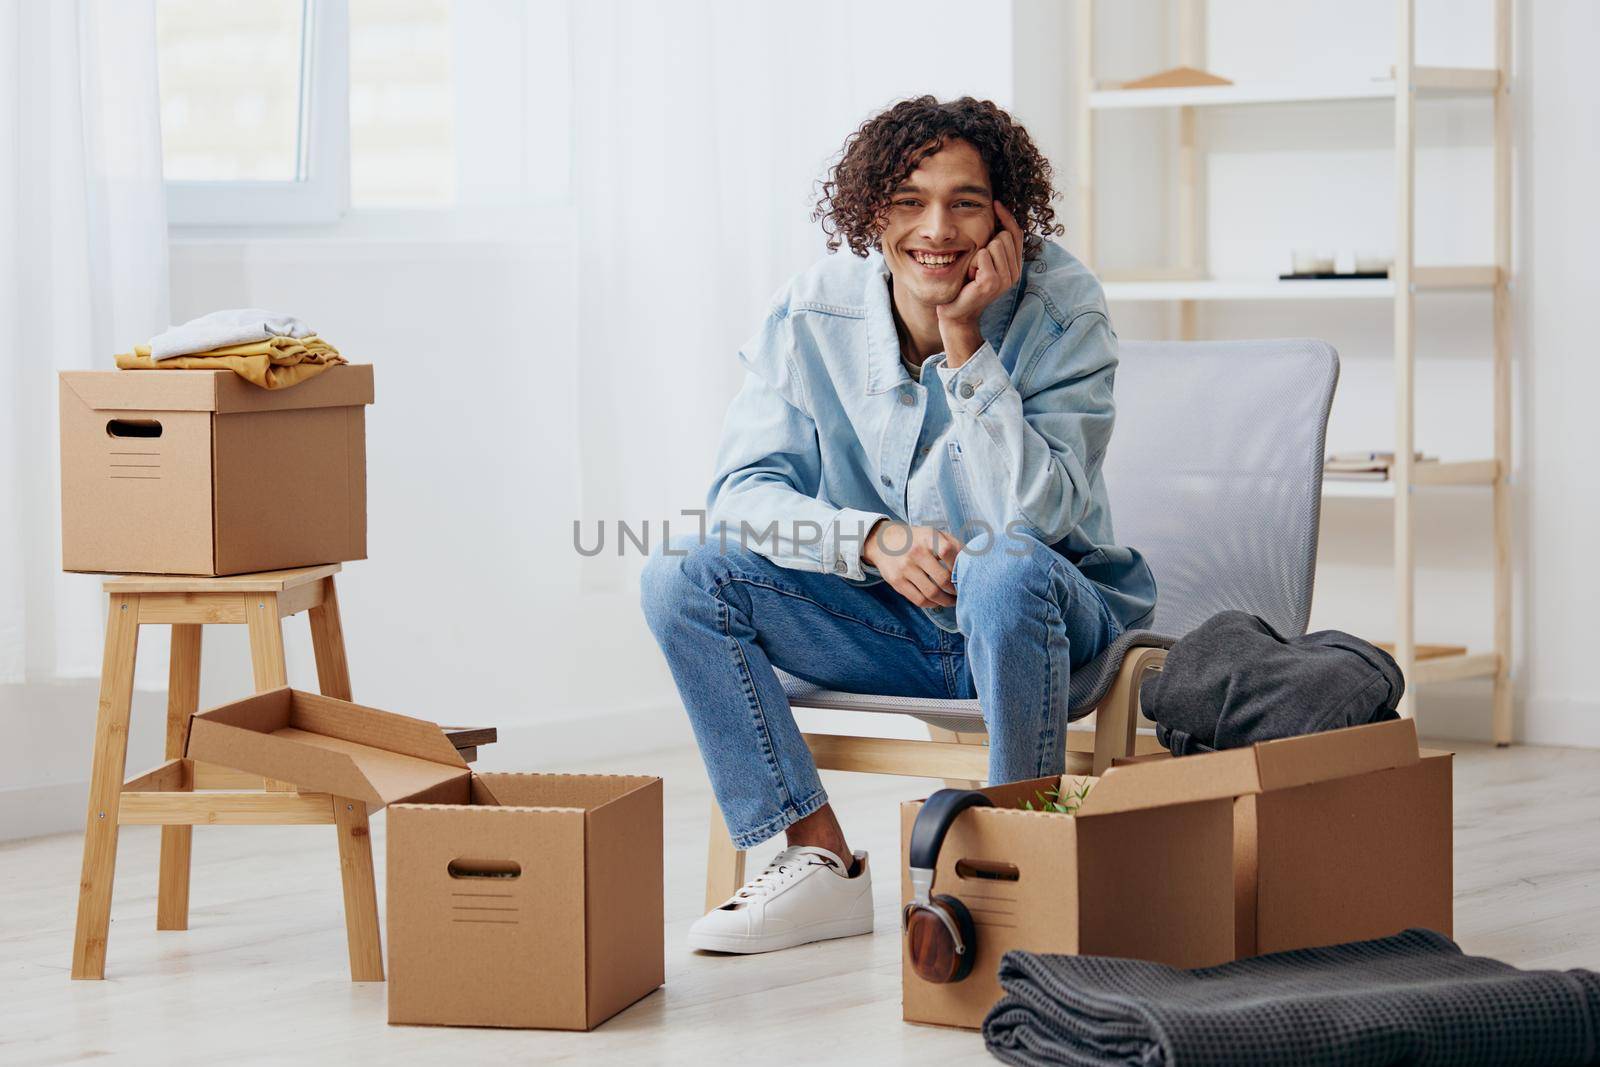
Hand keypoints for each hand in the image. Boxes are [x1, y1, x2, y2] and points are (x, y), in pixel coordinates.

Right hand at [862, 521, 961, 607]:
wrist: (882, 542)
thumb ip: (953, 545)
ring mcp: (905, 568)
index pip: (949, 553)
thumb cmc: (916, 539)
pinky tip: (936, 601)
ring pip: (931, 593)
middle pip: (943, 579)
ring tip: (951, 600)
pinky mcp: (896, 582)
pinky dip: (931, 604)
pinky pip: (918, 599)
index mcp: (928, 538)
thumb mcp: (934, 533)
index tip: (963, 574)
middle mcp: (916, 552)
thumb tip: (973, 562)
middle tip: (961, 593)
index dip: (959, 567)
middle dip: (955, 590)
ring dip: (945, 601)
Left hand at [936, 201, 1025, 366]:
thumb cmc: (966, 286)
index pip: (1016, 233)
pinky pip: (983, 255)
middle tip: (977, 265)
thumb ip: (993, 244)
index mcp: (1014, 266)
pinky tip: (970, 277)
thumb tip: (995, 213)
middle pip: (1004, 236)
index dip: (1007, 217)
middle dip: (986, 244)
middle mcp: (1014, 273)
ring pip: (994, 244)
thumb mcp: (983, 262)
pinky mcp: (992, 282)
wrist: (957, 314)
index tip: (995, 203)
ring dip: (978, 255)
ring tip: (973, 272)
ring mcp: (1005, 279)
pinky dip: (972, 263)